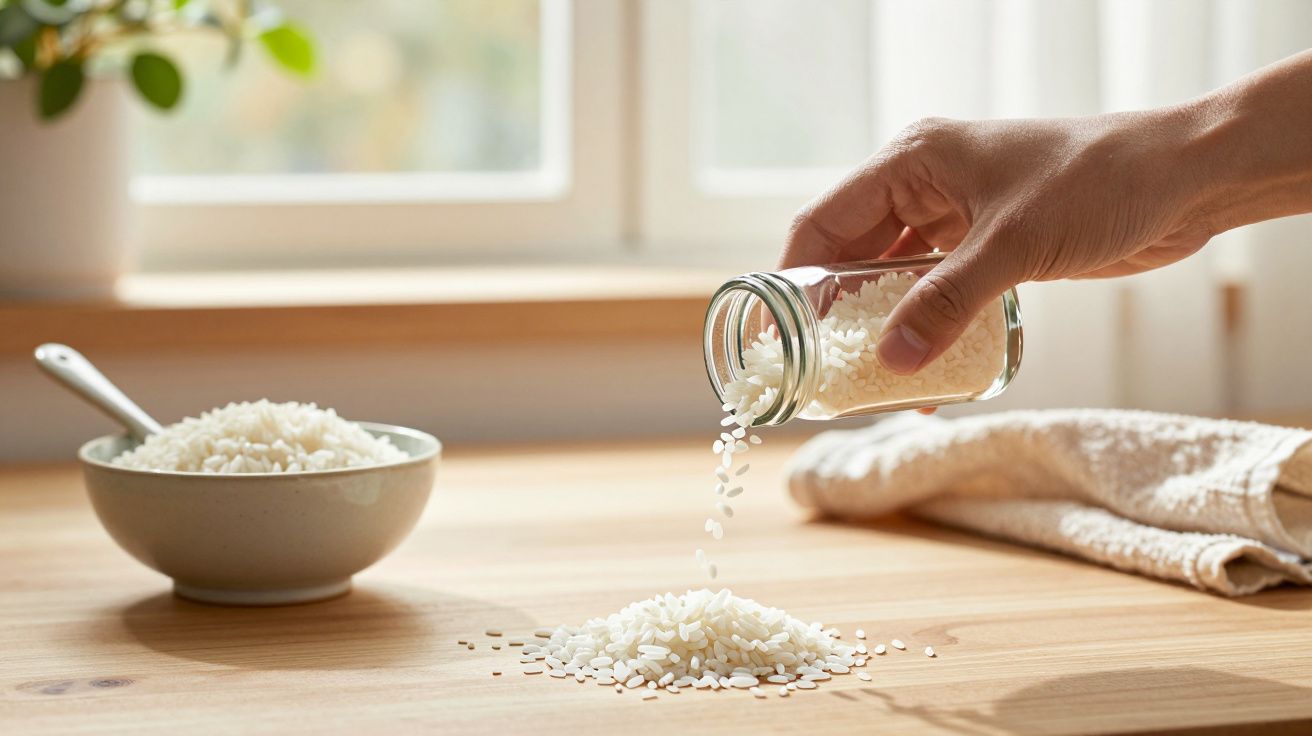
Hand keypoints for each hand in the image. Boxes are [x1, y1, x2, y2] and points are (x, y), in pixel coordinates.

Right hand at [778, 110, 1214, 374]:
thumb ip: (948, 302)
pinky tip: (924, 378)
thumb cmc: (1098, 183)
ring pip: (891, 281)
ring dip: (880, 330)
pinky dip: (924, 332)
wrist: (1184, 179)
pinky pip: (934, 295)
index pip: (823, 223)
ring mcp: (954, 219)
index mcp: (912, 161)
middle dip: (836, 316)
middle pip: (850, 257)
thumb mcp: (1014, 245)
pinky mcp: (985, 248)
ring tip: (867, 386)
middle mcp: (922, 187)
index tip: (774, 335)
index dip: (791, 280)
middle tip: (821, 374)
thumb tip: (893, 364)